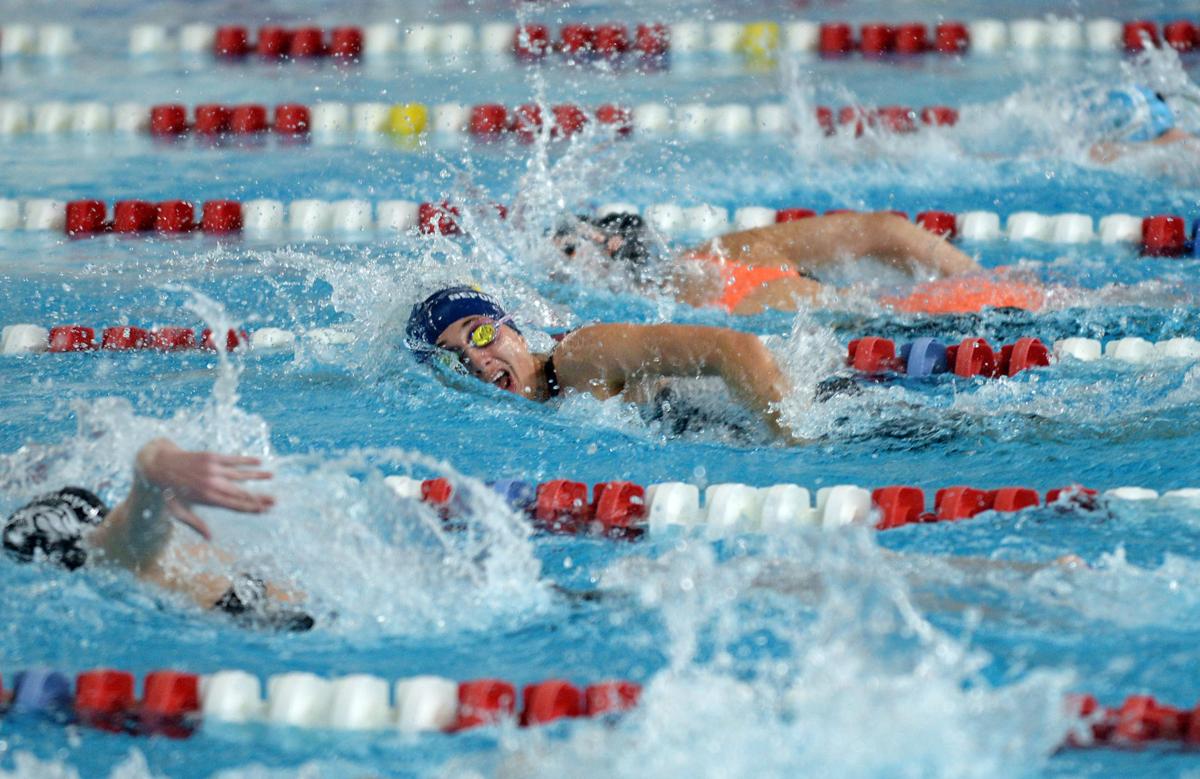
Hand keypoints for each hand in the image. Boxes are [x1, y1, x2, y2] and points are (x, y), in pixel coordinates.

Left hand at [135, 439, 274, 540]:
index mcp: (207, 499)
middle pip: (241, 492)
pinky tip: (259, 461)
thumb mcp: (178, 512)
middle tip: (275, 500)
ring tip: (272, 476)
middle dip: (259, 497)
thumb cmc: (168, 492)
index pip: (234, 505)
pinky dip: (246, 460)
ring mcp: (213, 469)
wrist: (157, 465)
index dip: (251, 508)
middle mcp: (212, 484)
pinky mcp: (211, 457)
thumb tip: (210, 539)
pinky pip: (233, 459)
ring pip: (240, 474)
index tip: (264, 510)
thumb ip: (196, 524)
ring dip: (257, 476)